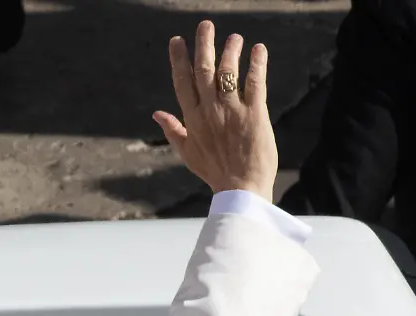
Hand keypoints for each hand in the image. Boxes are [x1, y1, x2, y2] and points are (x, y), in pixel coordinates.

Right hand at [153, 21, 277, 201]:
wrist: (241, 189)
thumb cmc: (214, 172)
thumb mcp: (188, 153)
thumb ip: (173, 130)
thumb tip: (156, 113)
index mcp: (192, 119)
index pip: (182, 82)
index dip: (179, 59)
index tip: (177, 41)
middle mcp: (210, 110)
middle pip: (204, 70)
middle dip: (204, 44)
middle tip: (206, 25)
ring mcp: (232, 110)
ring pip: (228, 72)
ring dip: (231, 51)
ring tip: (235, 38)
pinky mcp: (254, 114)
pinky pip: (255, 82)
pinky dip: (257, 64)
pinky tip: (259, 50)